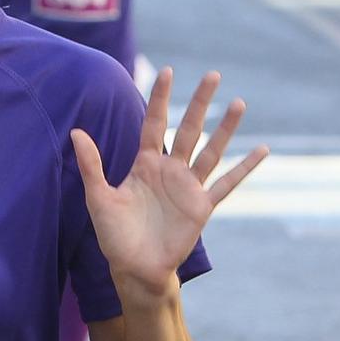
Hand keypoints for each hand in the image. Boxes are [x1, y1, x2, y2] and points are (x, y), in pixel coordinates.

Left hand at [71, 68, 266, 305]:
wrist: (135, 268)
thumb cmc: (115, 235)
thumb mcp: (99, 198)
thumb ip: (91, 165)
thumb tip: (76, 132)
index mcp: (145, 164)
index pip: (155, 124)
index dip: (161, 99)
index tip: (168, 72)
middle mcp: (170, 170)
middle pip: (188, 129)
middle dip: (200, 103)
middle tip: (213, 75)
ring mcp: (188, 187)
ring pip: (211, 151)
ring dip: (225, 128)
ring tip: (238, 103)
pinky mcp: (202, 207)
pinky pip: (227, 184)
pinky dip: (245, 168)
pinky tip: (263, 150)